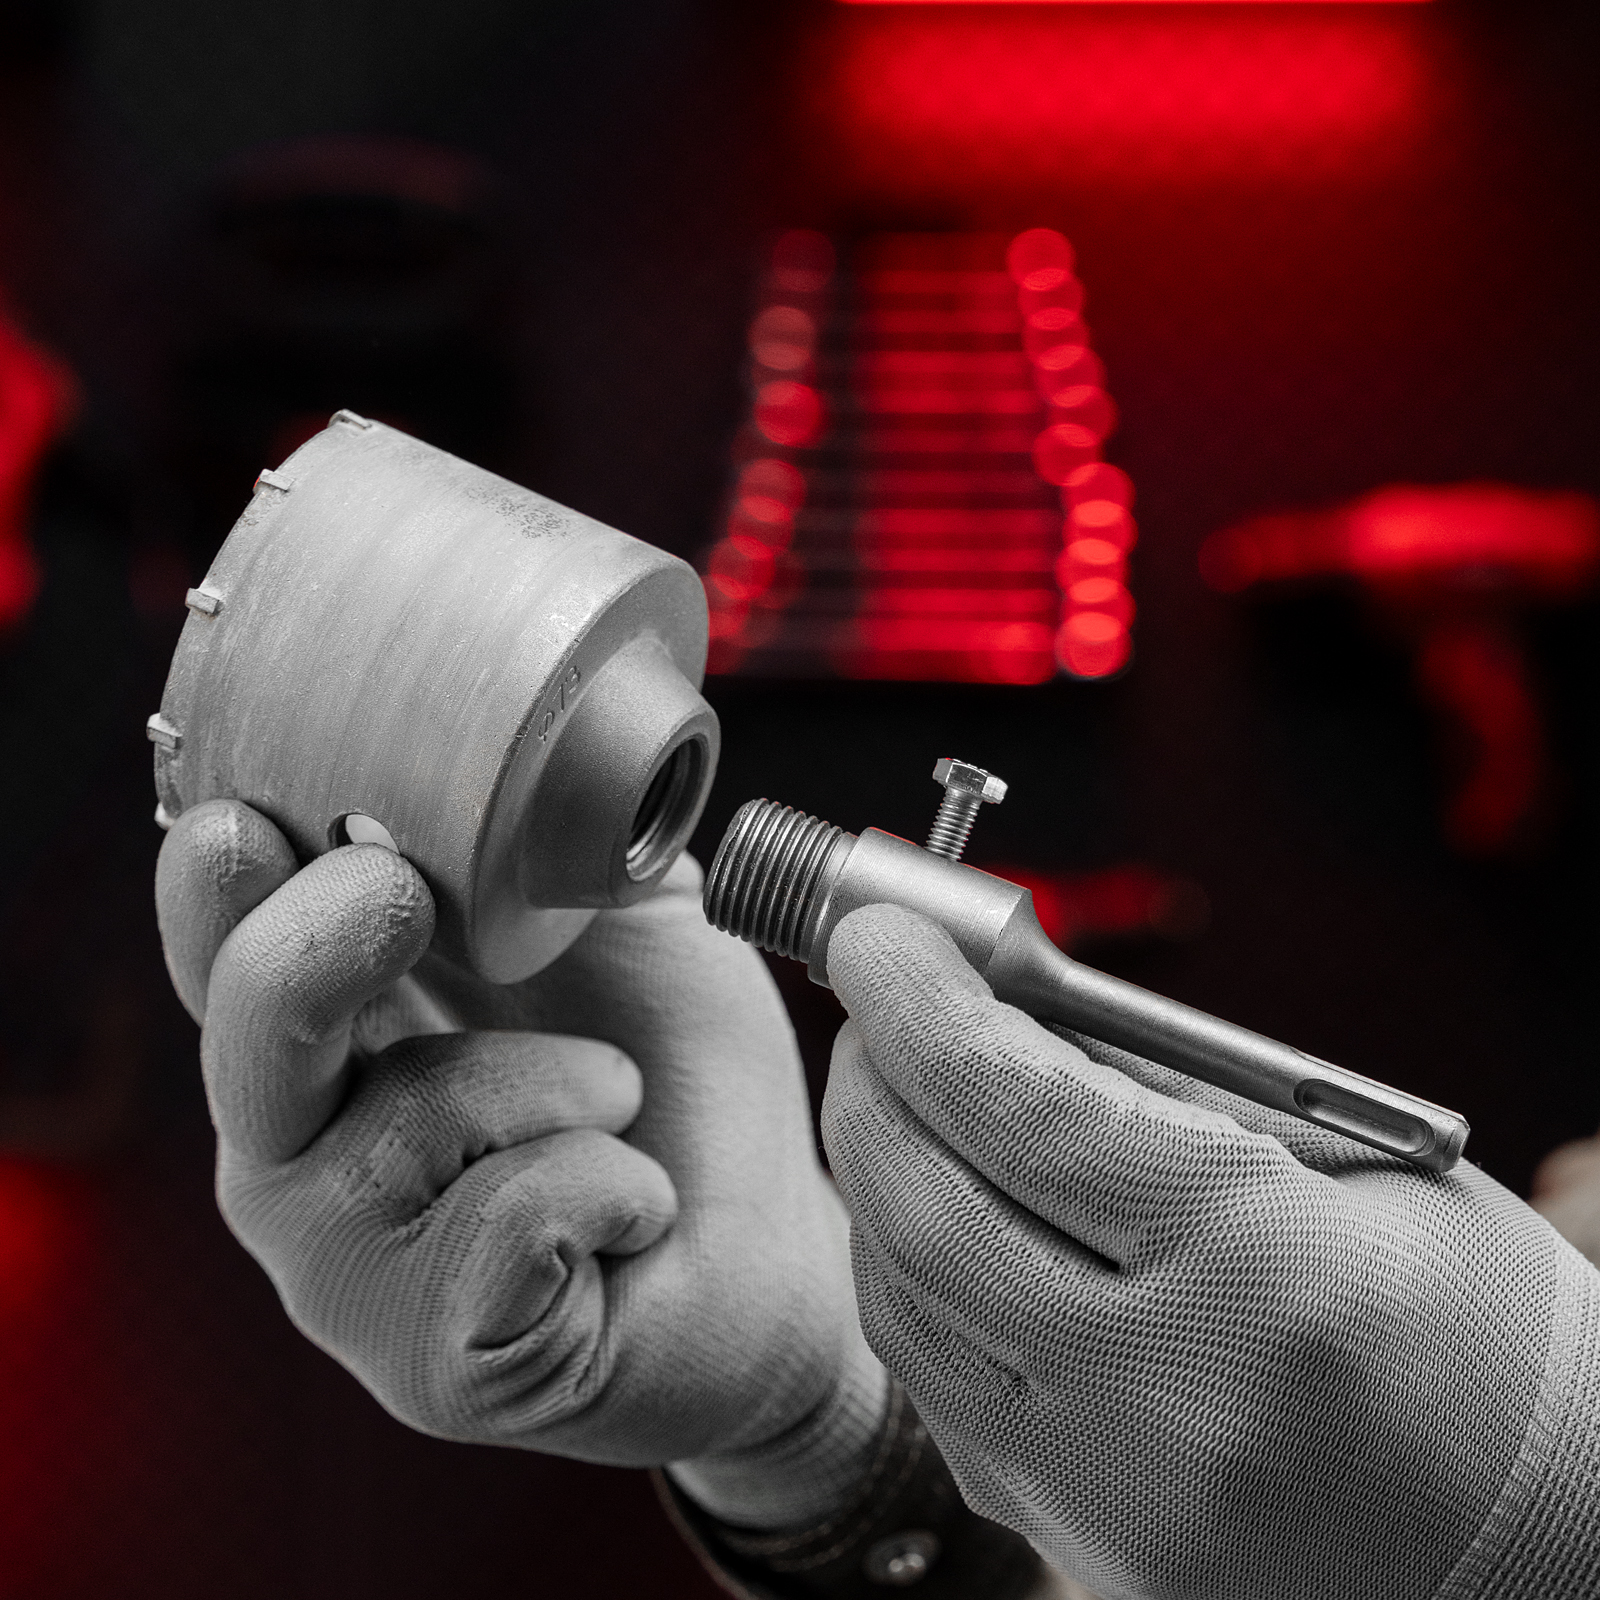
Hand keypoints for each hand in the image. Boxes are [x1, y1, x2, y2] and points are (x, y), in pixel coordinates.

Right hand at [156, 800, 884, 1526]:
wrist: (772, 1235)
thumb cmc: (676, 1077)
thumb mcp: (622, 926)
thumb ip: (554, 842)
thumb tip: (522, 741)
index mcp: (333, 1040)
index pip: (222, 956)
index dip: (218, 885)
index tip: (253, 820)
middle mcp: (309, 1157)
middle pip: (245, 1043)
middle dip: (307, 954)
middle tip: (390, 894)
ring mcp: (354, 1274)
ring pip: (403, 1130)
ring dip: (555, 1083)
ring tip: (617, 1098)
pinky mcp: (434, 1362)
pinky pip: (508, 1224)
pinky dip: (608, 1182)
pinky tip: (636, 1203)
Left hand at [821, 904, 1599, 1599]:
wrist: (1552, 1568)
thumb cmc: (1488, 1341)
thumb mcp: (1362, 1171)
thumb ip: (1172, 1093)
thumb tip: (1013, 1018)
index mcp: (1264, 1271)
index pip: (1022, 1108)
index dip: (923, 1007)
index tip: (876, 940)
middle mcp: (1167, 1394)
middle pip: (926, 1208)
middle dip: (872, 1080)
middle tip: (873, 1005)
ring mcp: (1113, 1491)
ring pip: (905, 1302)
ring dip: (874, 1175)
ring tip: (897, 1092)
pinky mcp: (1083, 1543)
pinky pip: (936, 1386)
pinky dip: (909, 1277)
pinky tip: (933, 1213)